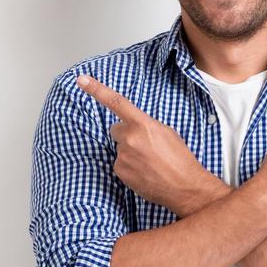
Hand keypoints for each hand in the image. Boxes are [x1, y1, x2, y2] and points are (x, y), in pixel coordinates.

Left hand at [75, 74, 217, 212]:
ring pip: (120, 148)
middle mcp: (130, 138)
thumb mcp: (167, 133)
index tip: (82, 80)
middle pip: (117, 130)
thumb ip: (146, 125)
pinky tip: (144, 172)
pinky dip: (129, 167)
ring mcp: (123, 155)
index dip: (97, 89)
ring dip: (130, 153)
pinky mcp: (120, 171)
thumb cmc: (180, 159)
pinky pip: (120, 163)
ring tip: (150, 163)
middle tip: (146, 147)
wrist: (185, 187)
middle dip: (127, 135)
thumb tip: (135, 127)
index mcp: (143, 124)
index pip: (117, 102)